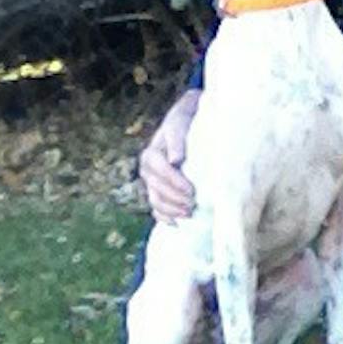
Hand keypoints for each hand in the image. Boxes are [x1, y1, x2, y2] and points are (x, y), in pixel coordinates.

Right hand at [139, 89, 199, 222]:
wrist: (188, 120)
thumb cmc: (186, 120)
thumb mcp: (181, 123)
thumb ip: (177, 140)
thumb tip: (175, 160)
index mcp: (151, 154)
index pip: (160, 172)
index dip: (175, 183)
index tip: (191, 190)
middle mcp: (148, 170)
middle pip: (157, 189)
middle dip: (175, 199)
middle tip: (193, 204)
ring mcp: (152, 182)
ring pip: (156, 201)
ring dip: (171, 210)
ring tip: (189, 213)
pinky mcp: (158, 190)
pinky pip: (156, 208)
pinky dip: (164, 217)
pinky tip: (176, 223)